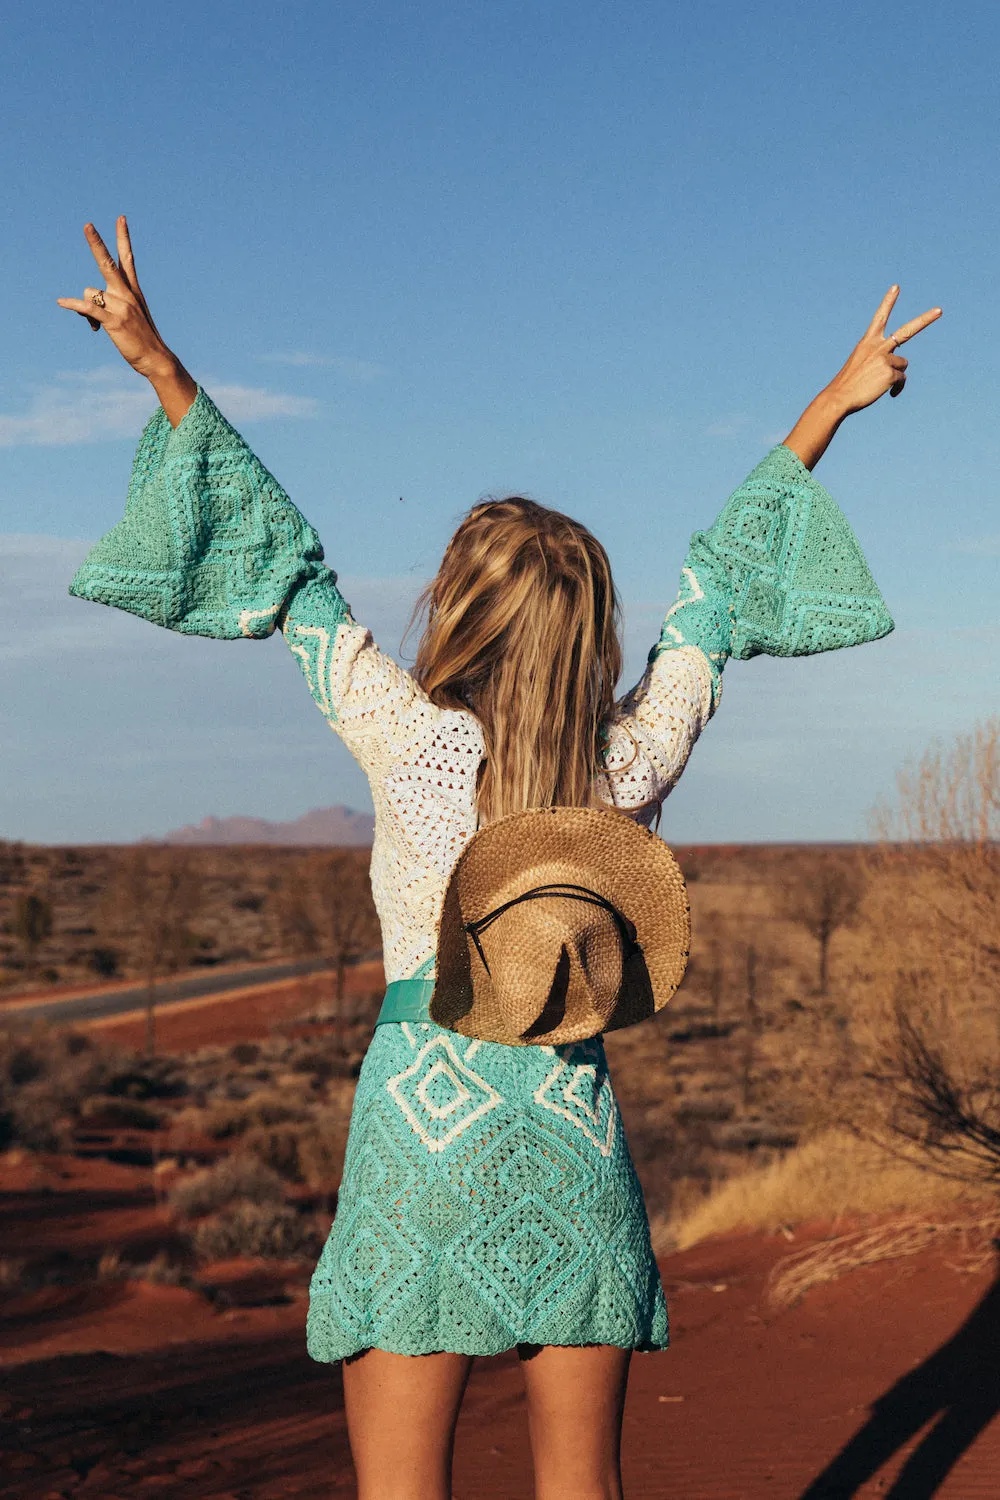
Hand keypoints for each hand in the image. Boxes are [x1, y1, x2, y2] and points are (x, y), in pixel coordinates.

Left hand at [57, 217, 171, 377]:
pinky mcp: (114, 321)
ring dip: (86, 309)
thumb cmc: (141, 339)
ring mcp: (121, 307)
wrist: (156, 358)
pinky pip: (87, 308)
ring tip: (98, 325)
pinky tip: (60, 302)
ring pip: (90, 294)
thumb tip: (85, 311)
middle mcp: (127, 294)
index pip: (127, 258)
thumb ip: (107, 306)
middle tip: (87, 225)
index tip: (120, 218)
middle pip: (107, 263)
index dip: (123, 238)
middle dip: (97, 243)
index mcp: (133, 291)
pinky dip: (73, 305)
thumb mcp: (126, 318)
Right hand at [826, 285, 941, 415]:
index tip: (896, 287)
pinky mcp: (890, 373)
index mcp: (867, 342)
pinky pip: (901, 379)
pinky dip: (896, 388)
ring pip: (902, 364)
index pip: (880, 317)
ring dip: (894, 374)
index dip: (888, 302)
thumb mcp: (860, 364)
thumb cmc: (848, 383)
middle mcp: (878, 347)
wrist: (839, 397)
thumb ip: (879, 360)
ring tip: (878, 383)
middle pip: (906, 331)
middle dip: (924, 320)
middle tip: (939, 310)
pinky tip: (887, 394)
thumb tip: (899, 372)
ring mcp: (885, 359)